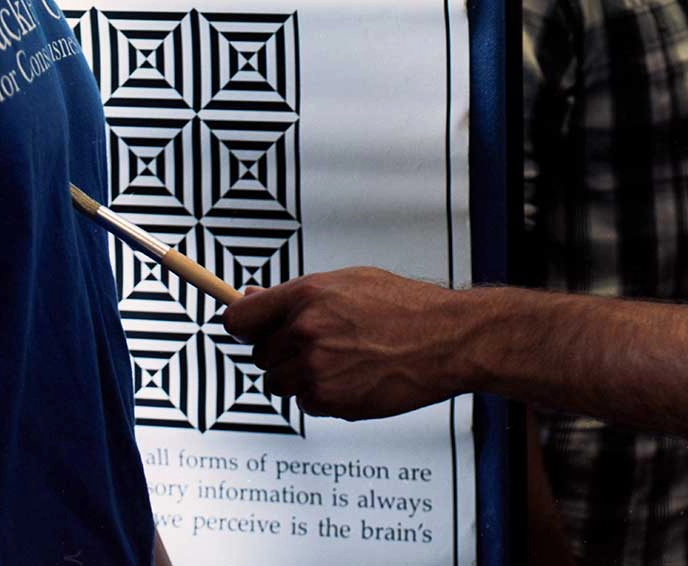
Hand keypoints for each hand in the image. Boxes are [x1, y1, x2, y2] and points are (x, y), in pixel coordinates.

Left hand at [222, 268, 466, 420]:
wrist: (447, 339)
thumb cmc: (406, 307)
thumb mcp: (350, 283)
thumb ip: (298, 294)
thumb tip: (252, 298)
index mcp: (308, 295)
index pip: (239, 320)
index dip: (242, 327)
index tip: (249, 331)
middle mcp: (305, 331)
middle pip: (259, 355)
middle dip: (281, 352)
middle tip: (320, 344)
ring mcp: (316, 369)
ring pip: (279, 382)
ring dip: (299, 377)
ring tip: (340, 362)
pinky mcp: (330, 401)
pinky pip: (305, 403)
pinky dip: (322, 396)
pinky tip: (353, 378)